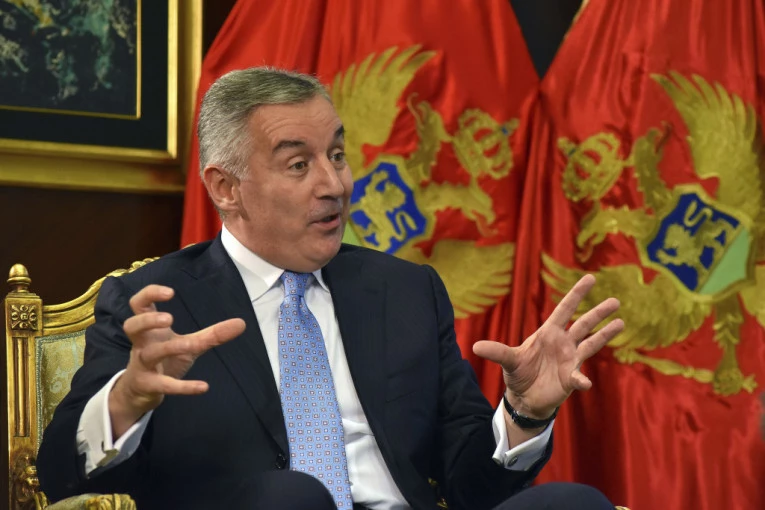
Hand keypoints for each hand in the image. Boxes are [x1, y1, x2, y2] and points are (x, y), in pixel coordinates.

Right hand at [109, 284, 245, 437]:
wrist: (142, 391)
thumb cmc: (165, 359)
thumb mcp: (189, 345)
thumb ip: (211, 334)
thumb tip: (242, 323)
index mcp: (149, 328)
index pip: (139, 304)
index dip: (150, 294)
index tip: (170, 292)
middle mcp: (142, 344)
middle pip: (132, 326)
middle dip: (148, 320)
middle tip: (169, 318)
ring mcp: (142, 365)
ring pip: (149, 354)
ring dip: (169, 348)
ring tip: (191, 345)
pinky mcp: (148, 385)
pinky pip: (164, 385)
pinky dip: (183, 387)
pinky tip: (204, 387)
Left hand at [473, 274, 623, 418]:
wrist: (525, 397)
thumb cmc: (519, 373)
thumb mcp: (508, 360)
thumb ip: (496, 351)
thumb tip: (474, 347)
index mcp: (548, 332)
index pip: (564, 309)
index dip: (576, 294)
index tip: (590, 278)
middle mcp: (563, 343)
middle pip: (583, 323)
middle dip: (598, 312)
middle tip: (615, 300)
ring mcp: (570, 359)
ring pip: (591, 343)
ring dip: (605, 334)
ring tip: (621, 322)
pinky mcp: (571, 377)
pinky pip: (579, 376)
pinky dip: (582, 379)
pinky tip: (585, 382)